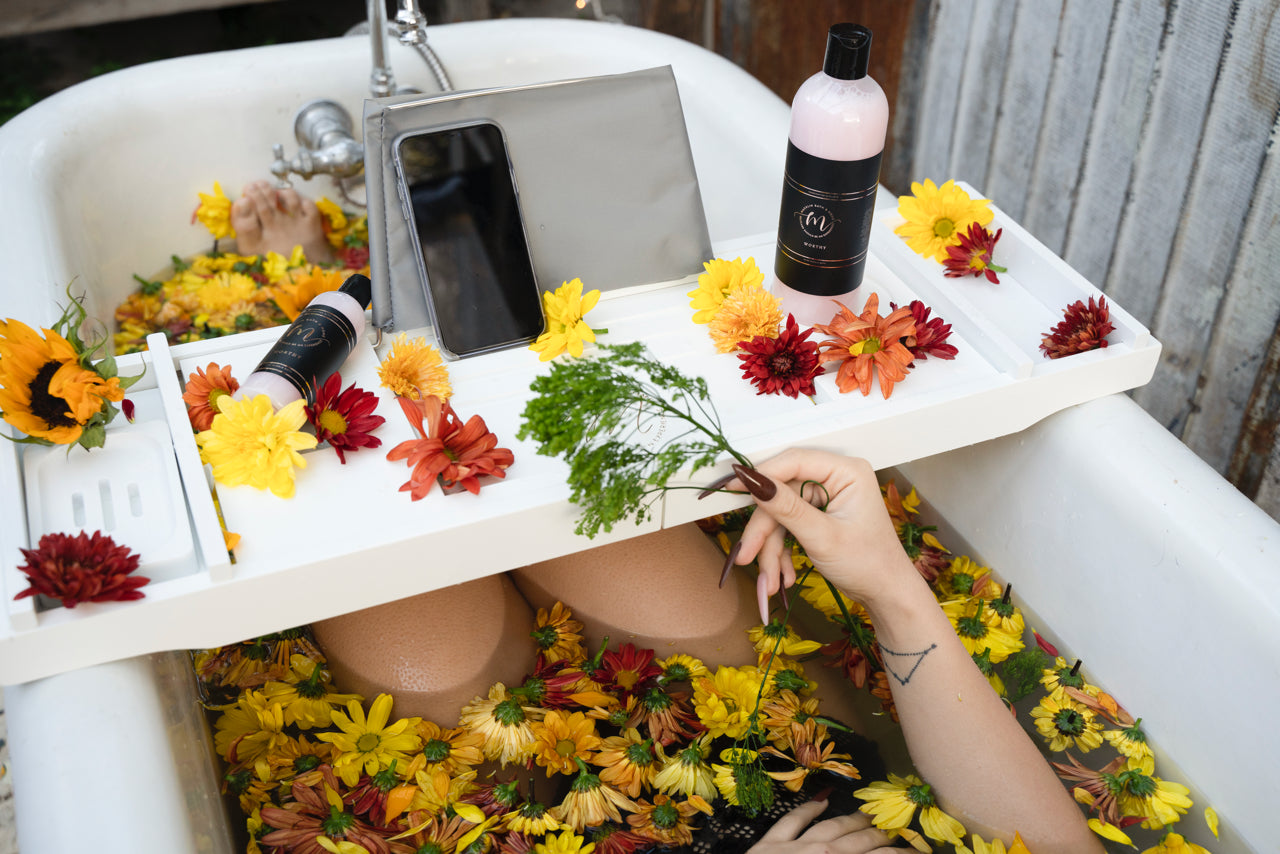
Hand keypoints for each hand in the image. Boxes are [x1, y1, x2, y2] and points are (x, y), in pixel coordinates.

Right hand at [726, 449, 916, 621]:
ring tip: (770, 581)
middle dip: (765, 531)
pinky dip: (781, 551)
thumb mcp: (822, 536)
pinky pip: (788, 525)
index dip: (760, 475)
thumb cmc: (868, 564)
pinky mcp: (818, 514)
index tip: (732, 488)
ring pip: (781, 514)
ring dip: (771, 549)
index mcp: (846, 472)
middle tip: (747, 555)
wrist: (886, 595)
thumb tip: (753, 481)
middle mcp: (836, 478)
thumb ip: (786, 508)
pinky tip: (783, 576)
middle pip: (781, 494)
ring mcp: (826, 497)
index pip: (793, 462)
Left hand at [747, 799, 895, 852]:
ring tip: (868, 814)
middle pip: (858, 840)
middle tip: (898, 830)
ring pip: (830, 826)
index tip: (915, 851)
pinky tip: (820, 801)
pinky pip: (790, 823)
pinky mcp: (768, 845)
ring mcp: (794, 846)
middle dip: (881, 835)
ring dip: (851, 819)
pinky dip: (806, 810)